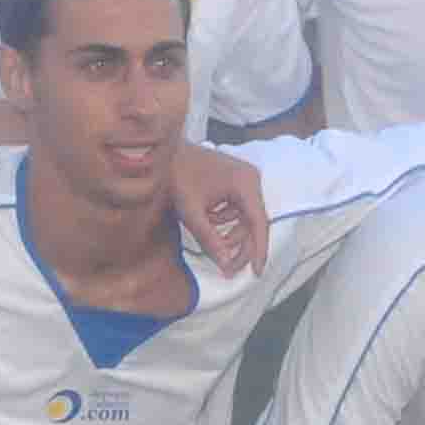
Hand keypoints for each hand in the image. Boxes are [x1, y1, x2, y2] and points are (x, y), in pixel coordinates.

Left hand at [169, 144, 272, 276]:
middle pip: (253, 224)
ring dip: (228, 233)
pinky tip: (206, 218)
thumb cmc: (177, 176)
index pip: (258, 223)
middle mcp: (250, 180)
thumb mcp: (191, 212)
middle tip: (226, 269)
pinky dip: (223, 222)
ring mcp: (244, 180)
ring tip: (206, 234)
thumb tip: (226, 265)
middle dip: (239, 246)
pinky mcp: (235, 182)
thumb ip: (209, 239)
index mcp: (245, 183)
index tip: (256, 272)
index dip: (258, 250)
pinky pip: (236, 211)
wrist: (166, 151)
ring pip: (244, 219)